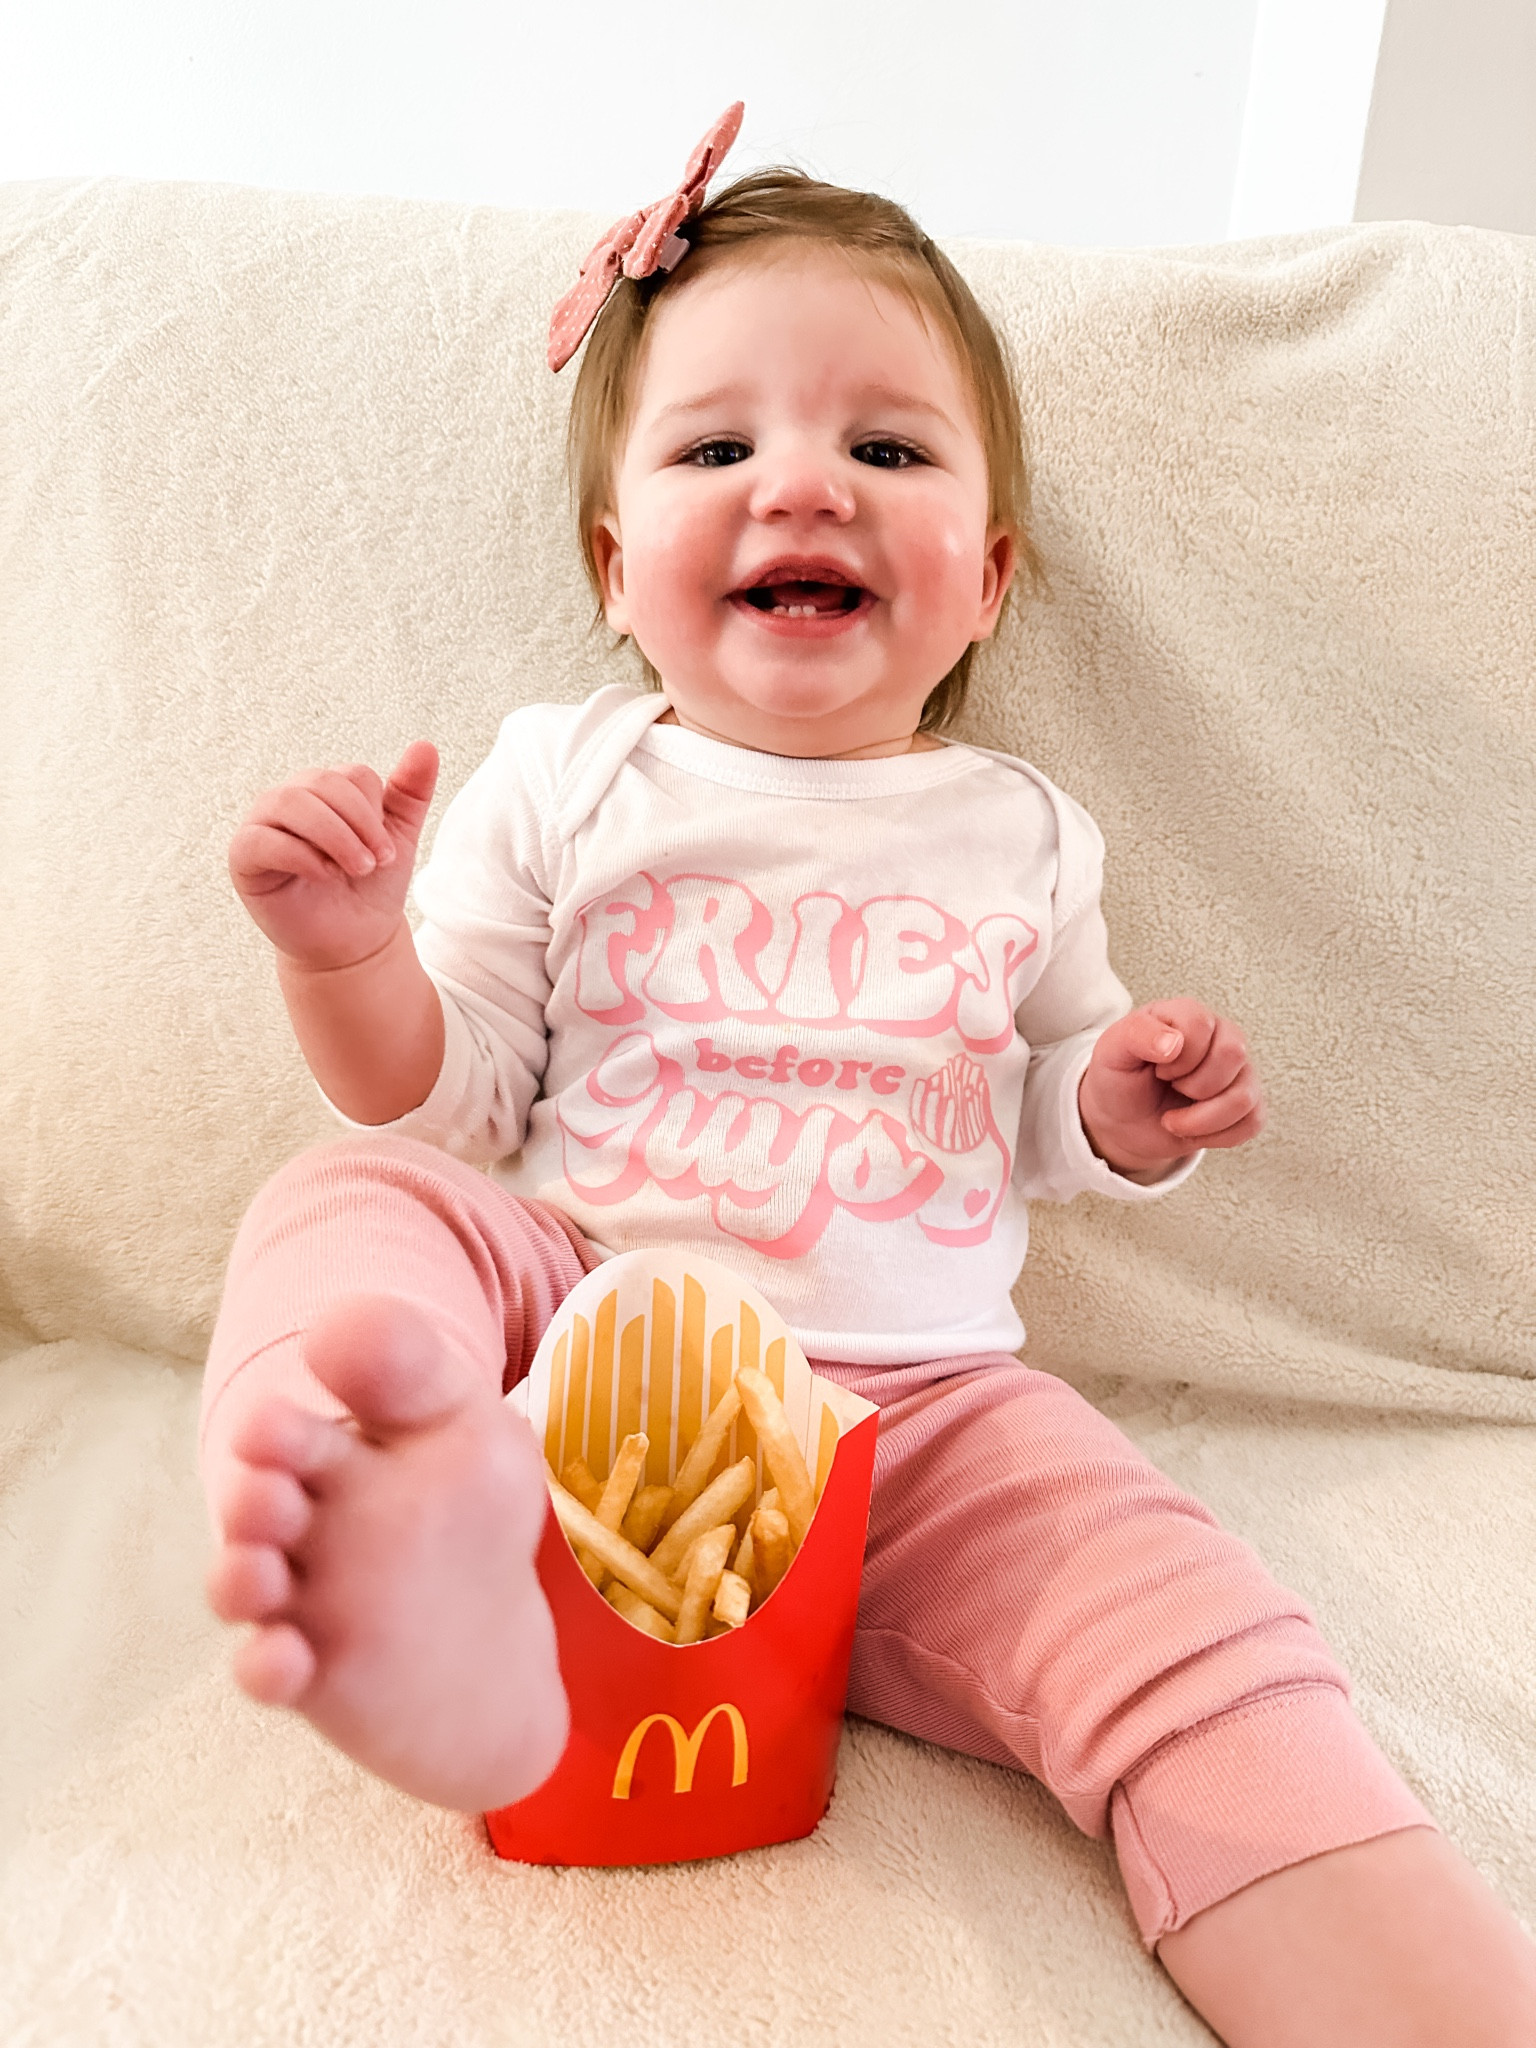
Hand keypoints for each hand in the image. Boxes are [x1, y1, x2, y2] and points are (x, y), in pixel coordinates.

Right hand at [229, 742, 438, 970]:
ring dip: (333, 837)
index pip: (350, 776)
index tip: (388, 852)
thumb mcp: (398, 836)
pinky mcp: (243, 857)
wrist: (353, 942)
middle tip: (376, 863)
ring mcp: (262, 824)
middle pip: (322, 783)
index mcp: (326, 790)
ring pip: (290, 803)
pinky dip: (299, 855)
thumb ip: (410, 791)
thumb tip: (426, 746)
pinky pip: (261, 840)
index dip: (375, 811)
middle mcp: (290, 799)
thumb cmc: (370, 887)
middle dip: (358, 824)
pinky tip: (323, 875)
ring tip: (356, 869)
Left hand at [1077, 999, 1264, 1176]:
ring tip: (1175, 1120)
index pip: (1201, 1024)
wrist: (1123, 1120)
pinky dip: (1217, 1136)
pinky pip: (1253, 1121)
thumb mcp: (1112, 1052)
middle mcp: (1220, 1036)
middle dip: (1193, 1086)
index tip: (1157, 1069)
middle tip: (1169, 1088)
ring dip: (1202, 1120)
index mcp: (1187, 1015)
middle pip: (1233, 1054)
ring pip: (1244, 1096)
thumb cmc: (1120, 1079)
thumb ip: (1136, 1034)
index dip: (1178, 1057)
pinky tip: (1193, 1131)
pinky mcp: (1248, 1102)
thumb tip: (1174, 1042)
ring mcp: (1239, 1070)